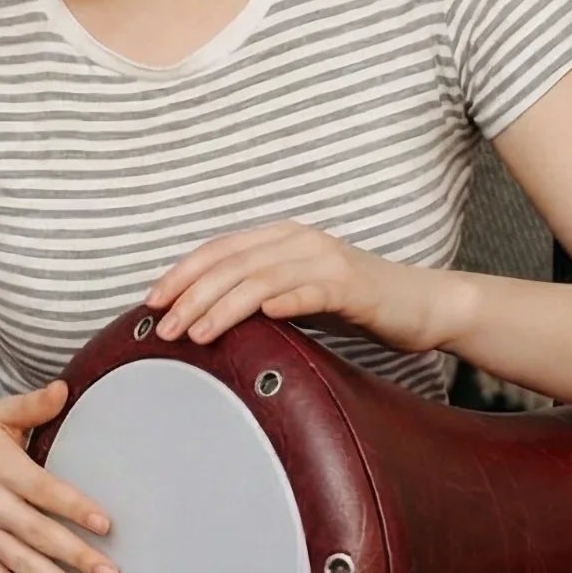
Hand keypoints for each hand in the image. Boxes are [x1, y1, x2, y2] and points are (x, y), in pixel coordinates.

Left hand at [146, 222, 463, 353]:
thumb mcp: (295, 296)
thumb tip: (200, 319)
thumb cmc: (353, 304)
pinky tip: (262, 318)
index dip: (181, 273)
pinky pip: (311, 291)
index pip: (218, 250)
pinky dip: (284, 302)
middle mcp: (299, 241)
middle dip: (190, 295)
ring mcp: (326, 261)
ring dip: (222, 306)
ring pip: (261, 278)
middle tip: (163, 328)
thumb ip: (256, 297)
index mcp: (280, 238)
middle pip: (231, 264)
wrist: (421, 305)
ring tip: (195, 334)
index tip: (150, 301)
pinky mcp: (352, 286)